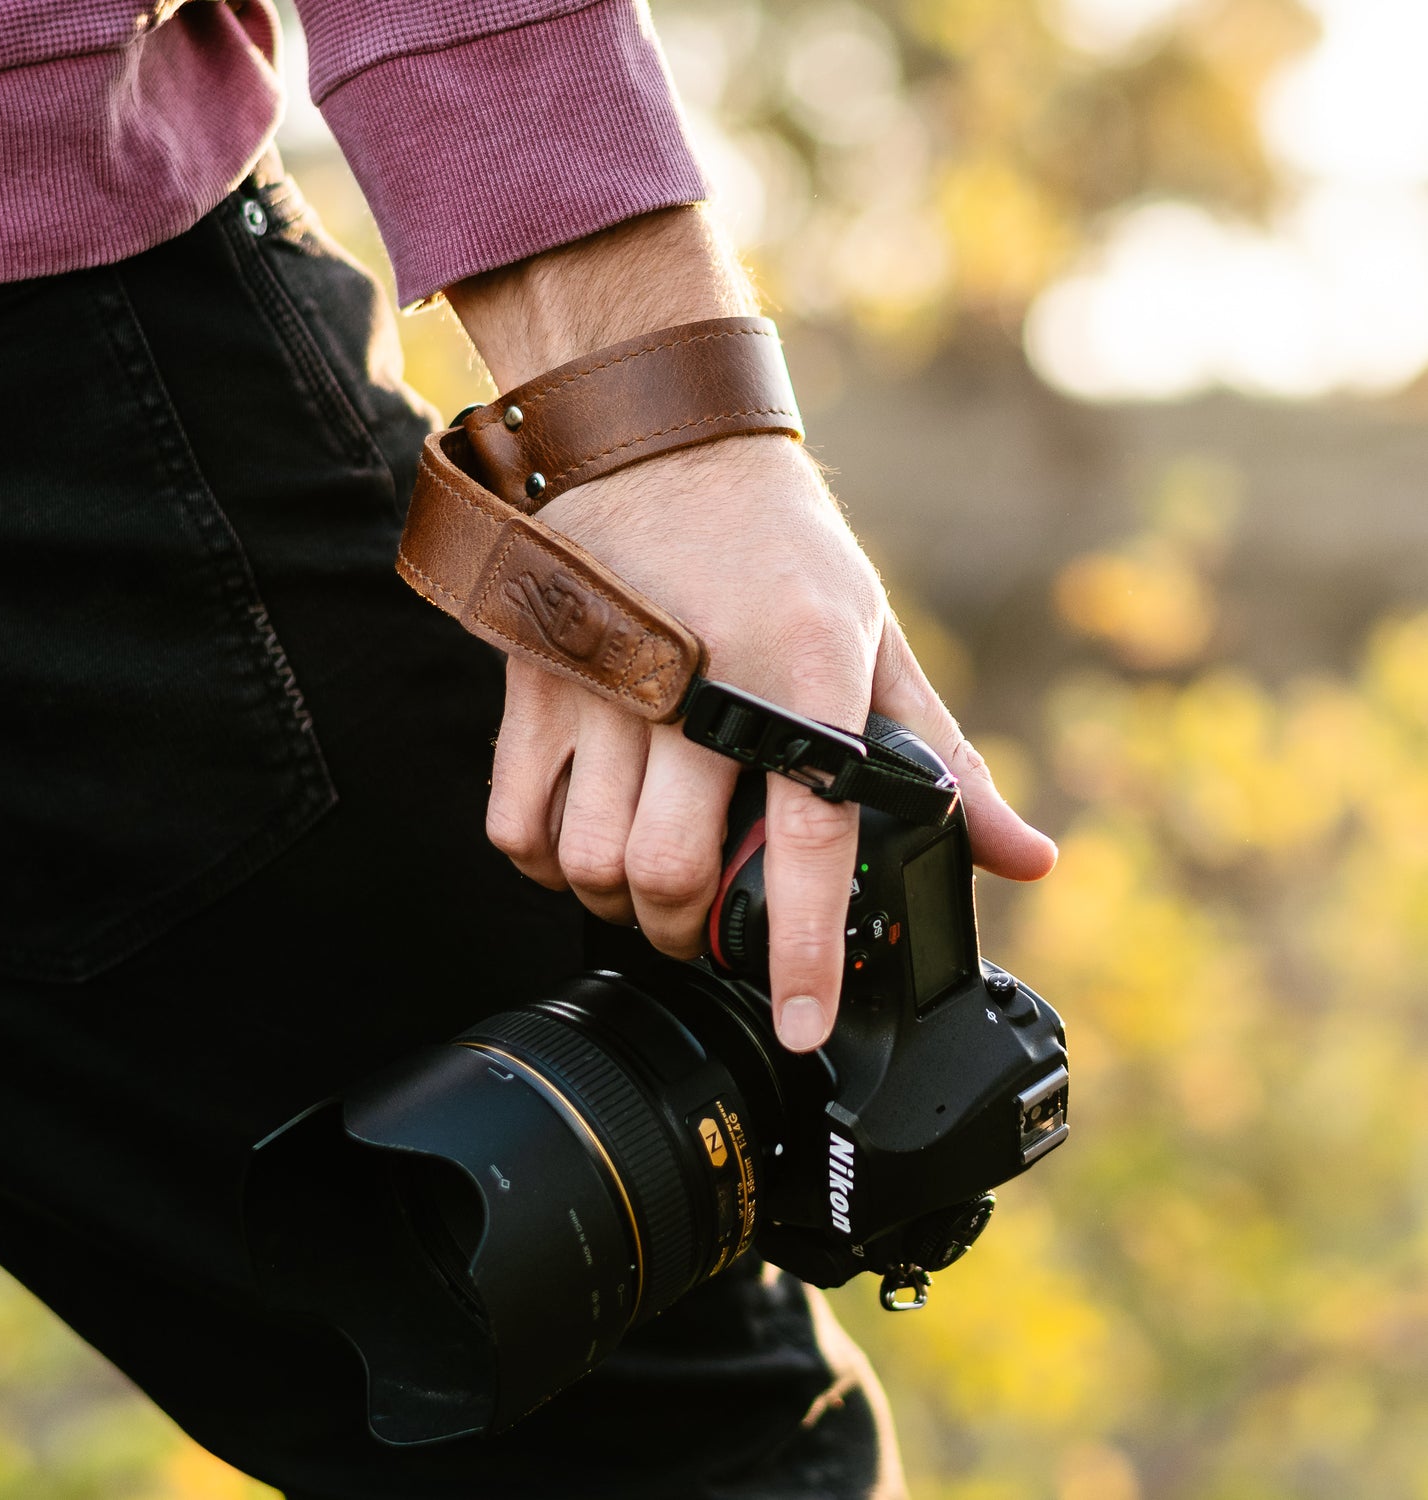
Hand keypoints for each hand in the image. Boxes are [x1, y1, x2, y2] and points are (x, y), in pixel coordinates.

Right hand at [483, 434, 1056, 1051]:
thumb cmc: (779, 547)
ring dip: (625, 908)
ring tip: (653, 894)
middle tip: (714, 936)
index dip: (801, 950)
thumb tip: (1024, 862)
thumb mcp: (875, 638)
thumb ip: (943, 760)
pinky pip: (516, 825)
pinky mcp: (533, 680)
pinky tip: (586, 852)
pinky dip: (550, 868)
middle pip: (672, 875)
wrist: (656, 438)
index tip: (798, 1026)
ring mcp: (602, 680)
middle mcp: (696, 678)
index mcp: (802, 667)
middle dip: (694, 938)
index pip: (807, 838)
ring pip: (590, 861)